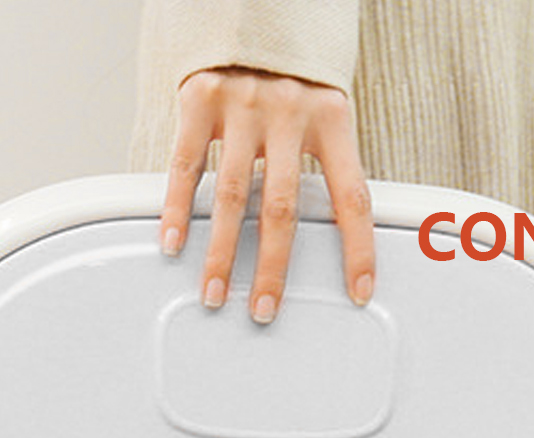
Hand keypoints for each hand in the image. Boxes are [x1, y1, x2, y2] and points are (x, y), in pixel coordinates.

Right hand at [160, 67, 374, 321]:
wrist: (250, 0)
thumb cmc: (288, 63)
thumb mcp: (322, 101)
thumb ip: (322, 155)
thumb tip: (328, 225)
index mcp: (332, 116)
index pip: (352, 197)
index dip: (358, 250)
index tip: (358, 292)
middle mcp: (289, 110)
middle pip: (283, 209)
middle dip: (273, 269)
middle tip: (263, 310)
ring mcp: (243, 103)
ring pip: (234, 196)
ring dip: (223, 253)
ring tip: (216, 292)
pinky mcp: (200, 95)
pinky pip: (188, 164)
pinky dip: (179, 208)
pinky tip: (174, 243)